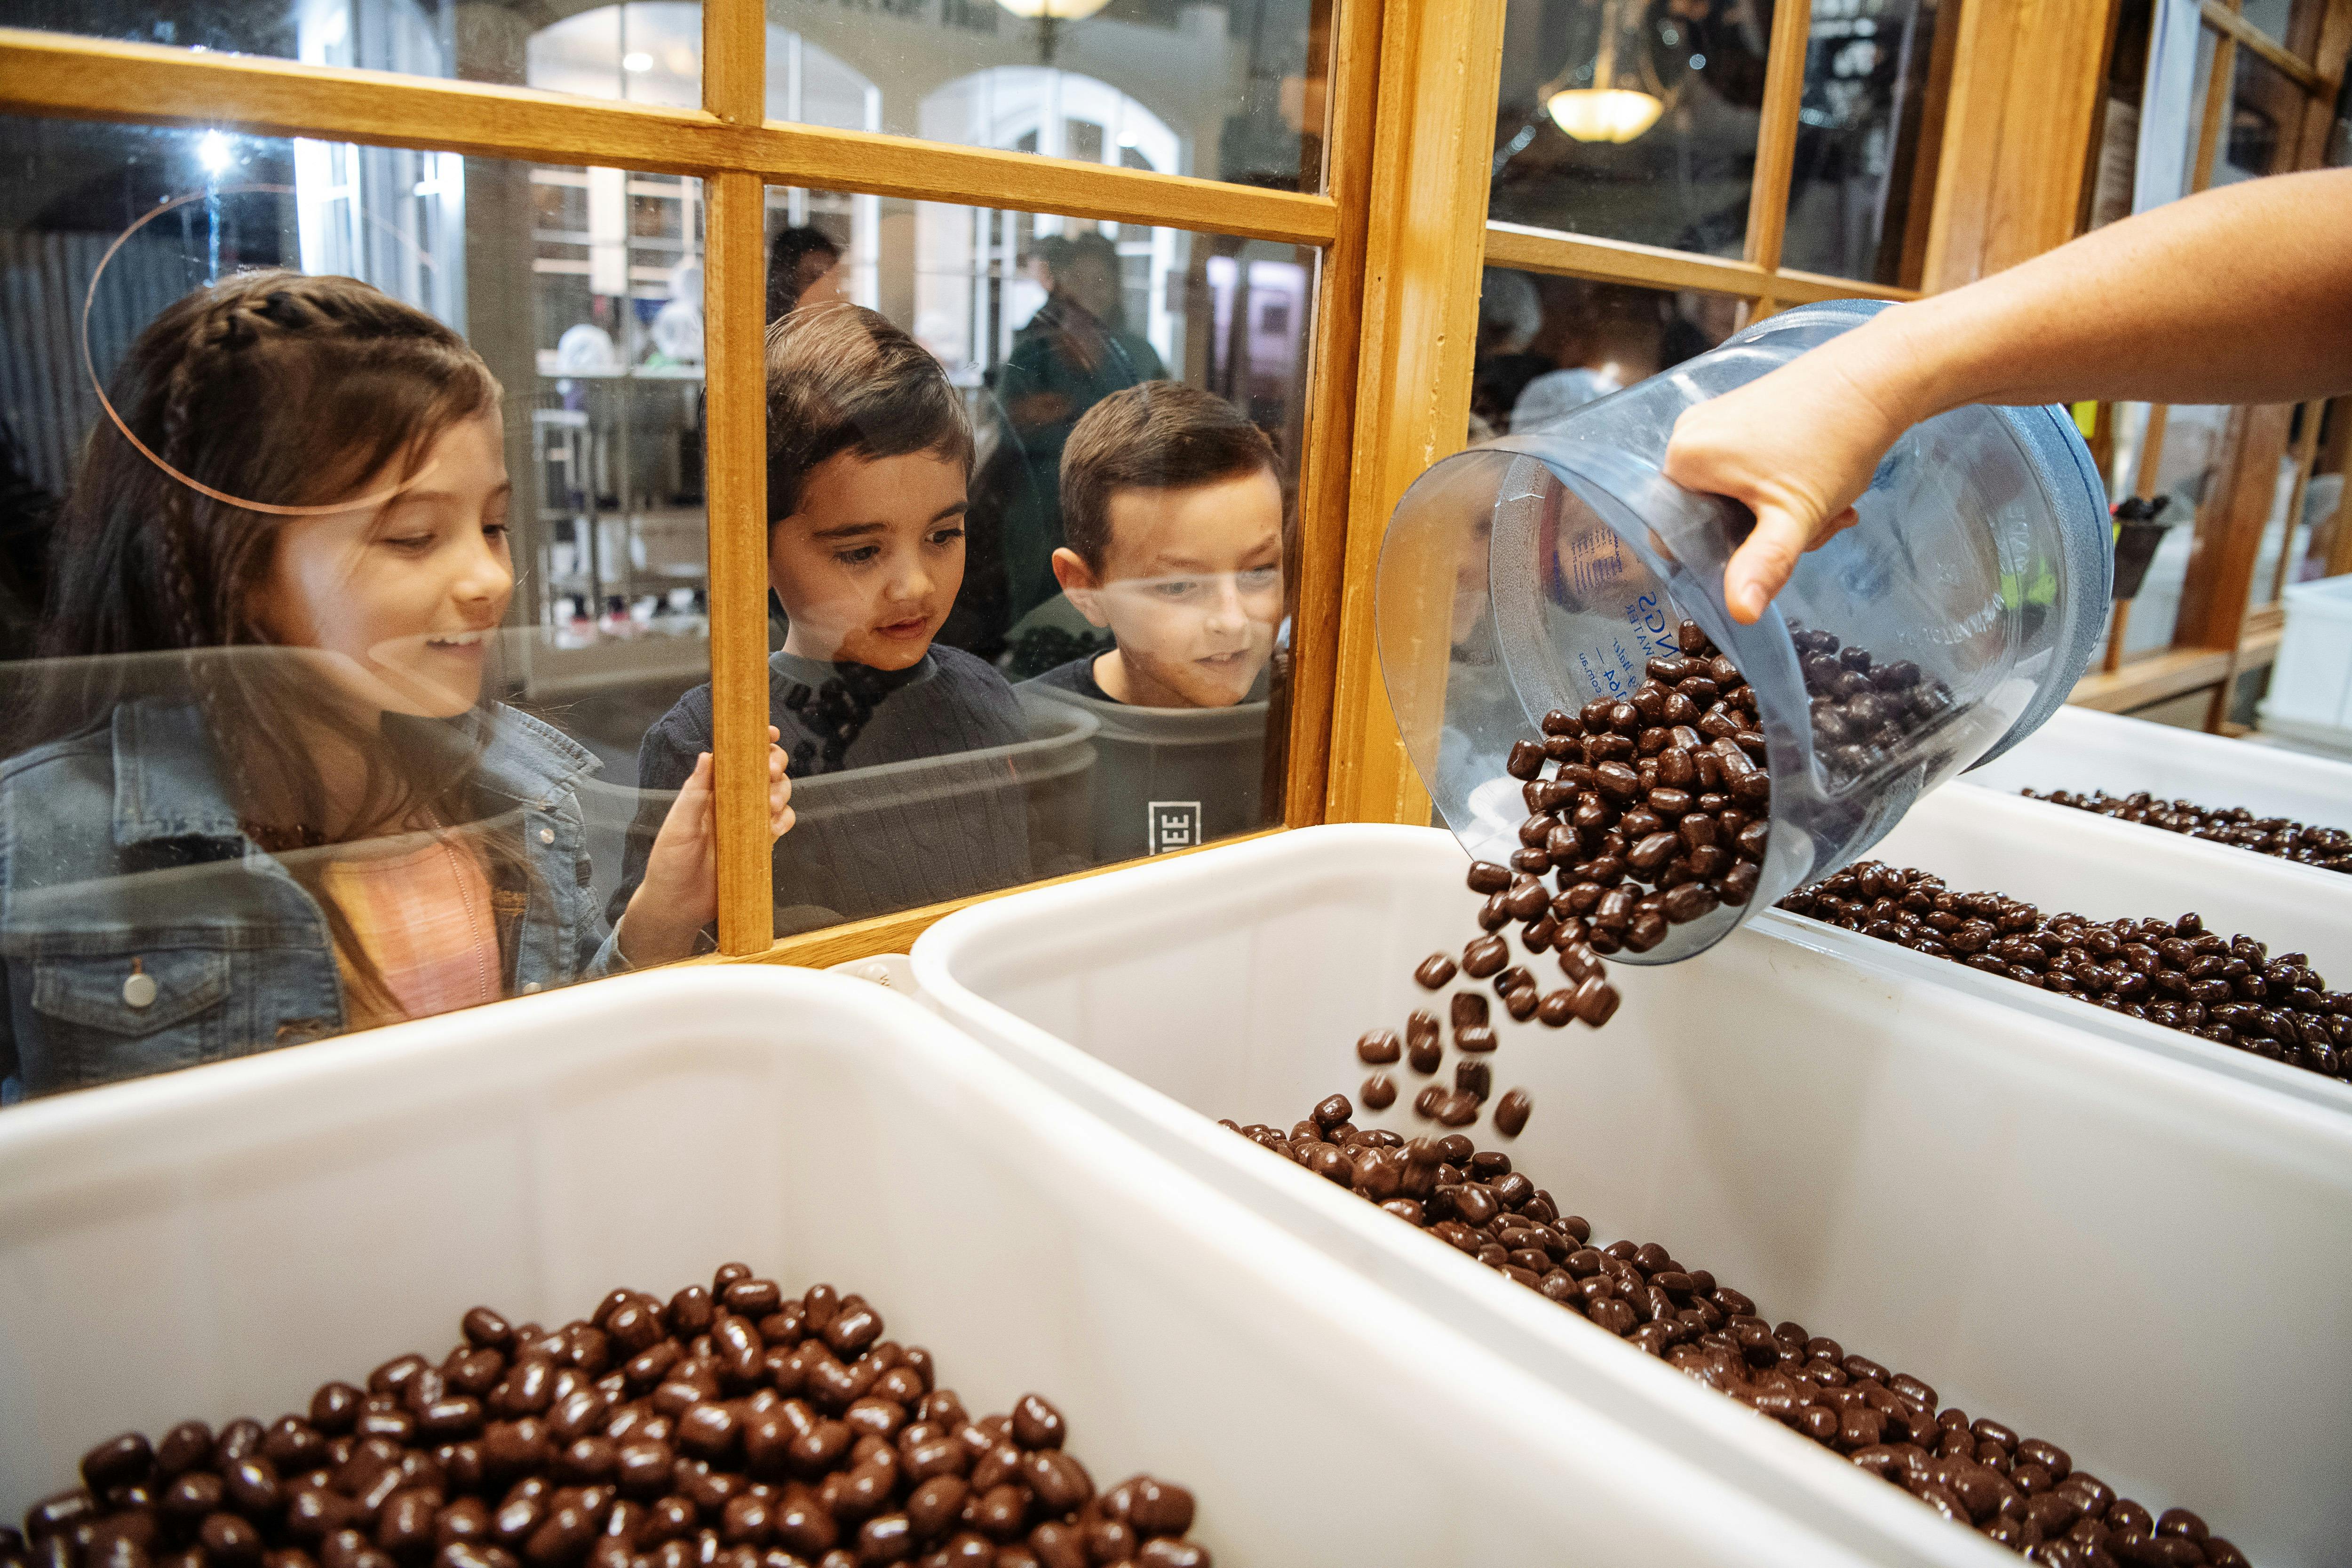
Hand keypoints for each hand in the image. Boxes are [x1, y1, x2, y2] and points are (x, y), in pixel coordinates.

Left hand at [616, 728, 792, 966]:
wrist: (678, 908)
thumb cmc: (668, 866)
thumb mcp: (677, 827)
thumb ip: (694, 793)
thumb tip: (707, 756)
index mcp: (710, 791)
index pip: (735, 758)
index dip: (755, 742)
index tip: (769, 734)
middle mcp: (731, 802)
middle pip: (764, 771)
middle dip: (774, 765)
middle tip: (770, 773)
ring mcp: (747, 822)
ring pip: (777, 794)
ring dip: (780, 793)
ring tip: (768, 806)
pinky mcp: (758, 843)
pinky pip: (781, 823)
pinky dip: (784, 820)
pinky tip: (773, 828)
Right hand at [1662, 334, 1917, 622]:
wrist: (1881, 373)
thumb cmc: (1834, 442)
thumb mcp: (1795, 516)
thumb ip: (1762, 565)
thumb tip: (1739, 616)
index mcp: (1682, 459)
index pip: (1676, 536)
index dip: (1723, 555)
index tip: (1771, 547)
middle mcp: (1688, 435)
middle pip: (1711, 516)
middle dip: (1765, 532)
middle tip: (1814, 525)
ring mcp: (1716, 420)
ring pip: (1736, 495)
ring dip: (1782, 511)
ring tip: (1829, 504)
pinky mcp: (1743, 412)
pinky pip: (1749, 467)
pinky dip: (1784, 484)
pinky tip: (1822, 481)